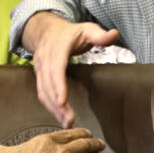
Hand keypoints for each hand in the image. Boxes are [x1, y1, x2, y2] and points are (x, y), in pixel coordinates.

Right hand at [23, 12, 120, 127]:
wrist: (47, 31)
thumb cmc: (70, 33)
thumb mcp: (87, 29)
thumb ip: (100, 35)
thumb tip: (114, 34)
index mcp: (57, 47)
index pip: (56, 67)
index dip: (58, 85)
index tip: (62, 101)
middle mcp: (45, 58)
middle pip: (48, 84)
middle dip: (57, 104)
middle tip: (69, 120)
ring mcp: (39, 68)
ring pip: (43, 91)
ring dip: (53, 108)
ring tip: (67, 123)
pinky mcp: (38, 76)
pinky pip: (42, 93)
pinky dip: (49, 106)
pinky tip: (60, 117)